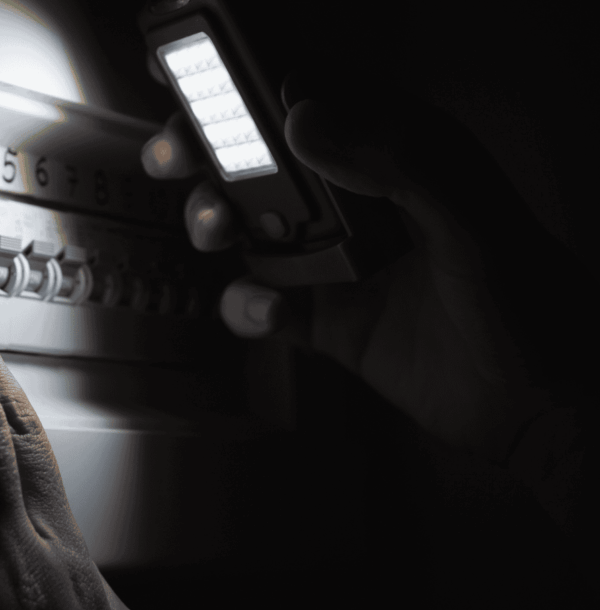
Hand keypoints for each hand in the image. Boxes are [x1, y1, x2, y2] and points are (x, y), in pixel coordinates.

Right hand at [226, 91, 596, 472]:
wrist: (542, 410)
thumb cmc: (534, 306)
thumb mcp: (471, 217)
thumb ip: (398, 159)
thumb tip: (305, 121)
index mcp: (399, 156)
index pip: (318, 100)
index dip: (257, 86)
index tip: (203, 87)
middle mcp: (362, 201)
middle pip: (264, 159)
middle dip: (210, 151)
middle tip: (180, 158)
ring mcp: (340, 261)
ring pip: (251, 226)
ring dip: (216, 222)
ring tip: (216, 232)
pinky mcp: (329, 321)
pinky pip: (264, 304)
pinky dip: (248, 306)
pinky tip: (263, 309)